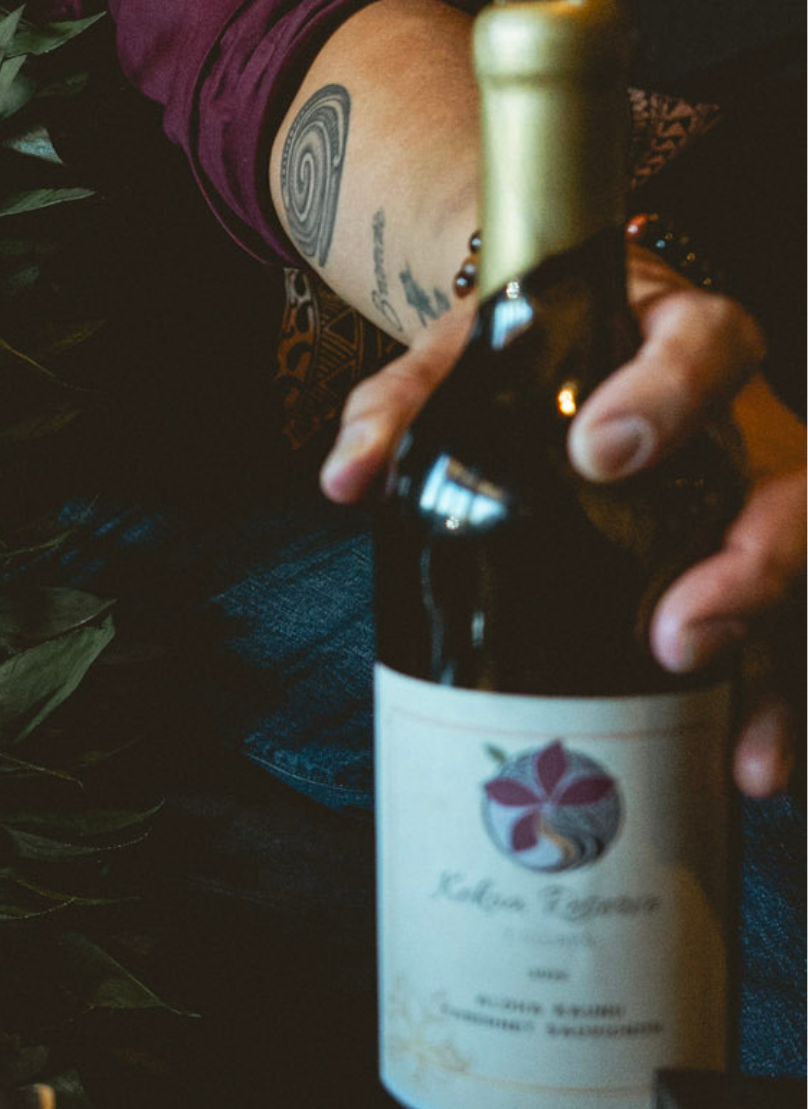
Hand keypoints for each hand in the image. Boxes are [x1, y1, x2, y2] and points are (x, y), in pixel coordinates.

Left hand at [321, 248, 804, 797]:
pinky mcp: (742, 564)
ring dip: (770, 665)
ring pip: (795, 570)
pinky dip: (764, 705)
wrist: (554, 352)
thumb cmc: (520, 354)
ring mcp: (753, 500)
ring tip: (742, 750)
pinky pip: (775, 636)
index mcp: (680, 339)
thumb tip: (346, 478)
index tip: (601, 453)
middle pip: (789, 488)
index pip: (704, 346)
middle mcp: (743, 423)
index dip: (667, 395)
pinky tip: (740, 770)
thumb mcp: (454, 357)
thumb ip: (400, 403)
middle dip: (747, 569)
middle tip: (675, 634)